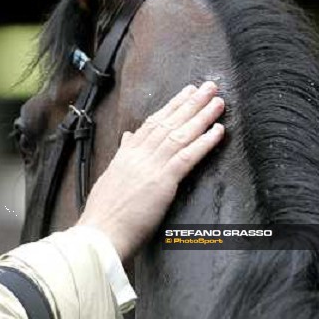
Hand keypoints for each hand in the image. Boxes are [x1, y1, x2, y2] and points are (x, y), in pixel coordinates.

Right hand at [78, 81, 224, 260]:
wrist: (100, 231)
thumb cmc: (104, 212)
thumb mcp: (110, 177)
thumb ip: (122, 155)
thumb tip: (128, 137)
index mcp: (127, 153)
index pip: (152, 123)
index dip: (171, 106)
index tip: (186, 93)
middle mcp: (139, 154)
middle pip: (169, 122)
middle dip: (190, 102)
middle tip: (209, 86)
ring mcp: (151, 166)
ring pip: (180, 134)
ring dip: (201, 115)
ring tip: (218, 101)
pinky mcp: (162, 181)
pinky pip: (187, 157)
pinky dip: (204, 142)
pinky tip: (218, 130)